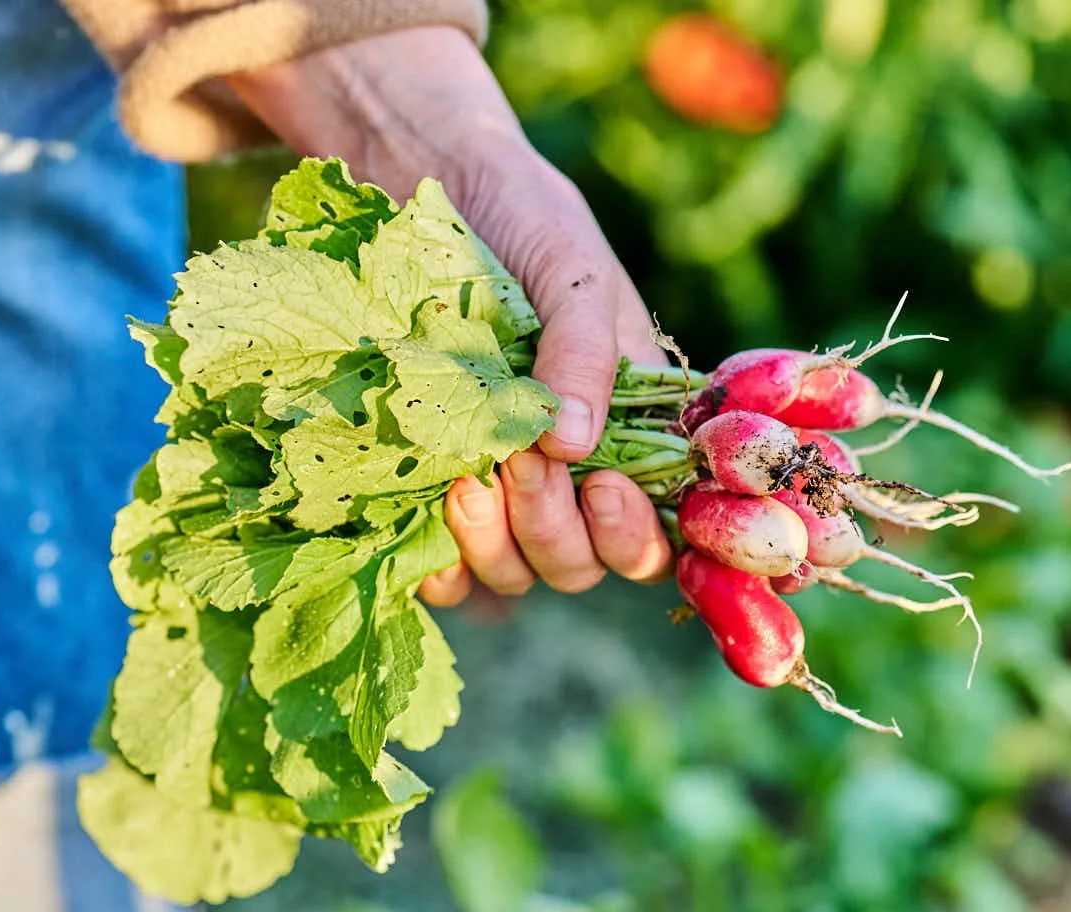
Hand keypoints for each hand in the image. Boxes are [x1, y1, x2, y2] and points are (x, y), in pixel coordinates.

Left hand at [230, 27, 674, 605]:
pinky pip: (441, 566)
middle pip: (577, 562)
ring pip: (512, 572)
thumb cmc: (517, 215)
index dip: (635, 535)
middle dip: (554, 530)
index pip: (651, 531)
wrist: (419, 179)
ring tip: (465, 478)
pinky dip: (437, 560)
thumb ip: (584, 351)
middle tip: (522, 462)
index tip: (603, 486)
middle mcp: (567, 471)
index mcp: (627, 427)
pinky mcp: (428, 486)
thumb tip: (574, 446)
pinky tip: (427, 507)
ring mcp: (497, 484)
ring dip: (495, 544)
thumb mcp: (569, 270)